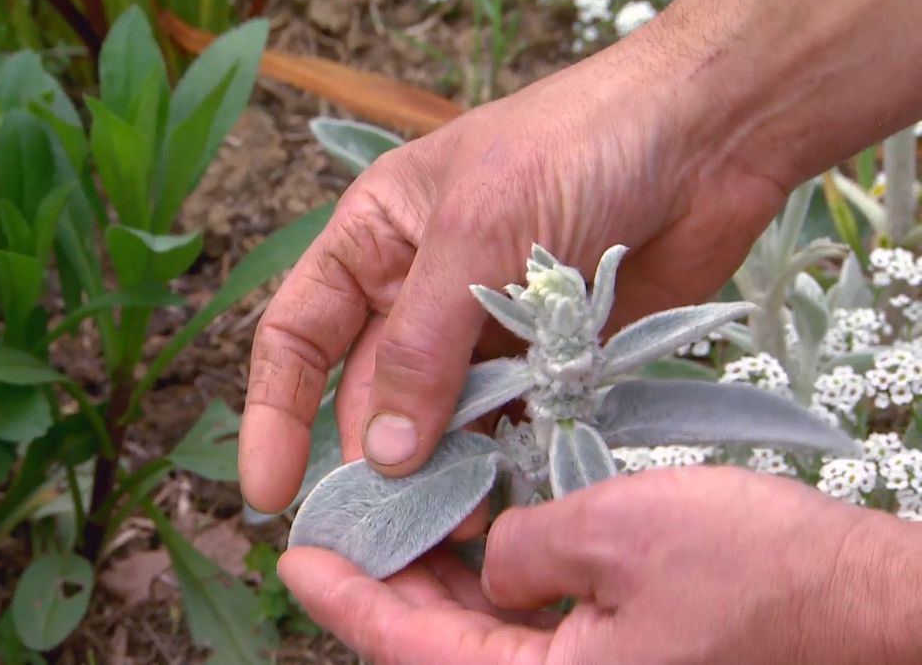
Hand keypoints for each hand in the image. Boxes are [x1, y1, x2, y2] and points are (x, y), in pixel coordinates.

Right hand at [239, 34, 786, 511]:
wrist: (709, 136)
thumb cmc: (576, 144)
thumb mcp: (477, 234)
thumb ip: (423, 346)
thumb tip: (385, 454)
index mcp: (375, 239)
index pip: (298, 335)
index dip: (274, 412)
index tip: (269, 492)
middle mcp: (419, 290)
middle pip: (371, 393)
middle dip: (371, 460)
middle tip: (381, 532)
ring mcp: (485, 327)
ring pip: (442, 419)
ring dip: (441, 471)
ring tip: (450, 525)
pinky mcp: (549, 357)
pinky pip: (509, 423)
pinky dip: (502, 461)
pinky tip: (503, 497)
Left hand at [280, 467, 921, 663]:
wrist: (865, 606)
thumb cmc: (751, 572)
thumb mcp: (613, 532)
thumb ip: (522, 549)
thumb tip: (492, 563)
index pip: (412, 648)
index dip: (348, 599)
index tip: (297, 556)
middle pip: (440, 648)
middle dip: (390, 583)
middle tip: (342, 523)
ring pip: (485, 637)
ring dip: (444, 578)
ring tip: (405, 513)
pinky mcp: (624, 660)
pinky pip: (535, 629)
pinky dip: (500, 582)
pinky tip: (486, 527)